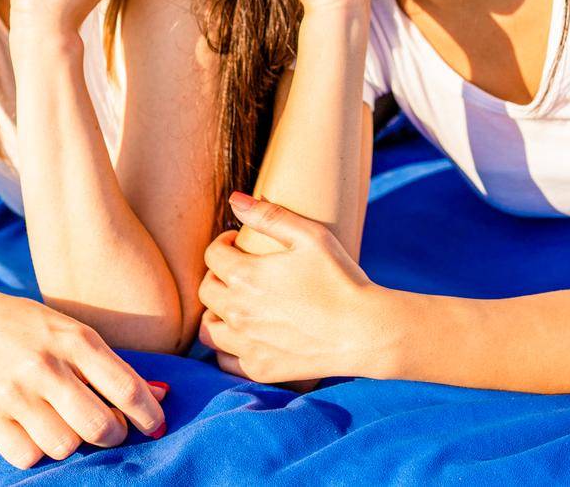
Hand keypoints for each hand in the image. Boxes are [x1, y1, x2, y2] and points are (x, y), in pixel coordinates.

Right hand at [0, 288, 168, 468]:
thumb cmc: (33, 330)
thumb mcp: (75, 334)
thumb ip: (113, 367)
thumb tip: (161, 395)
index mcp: (76, 340)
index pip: (125, 387)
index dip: (149, 414)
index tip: (157, 427)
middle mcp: (46, 366)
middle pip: (99, 426)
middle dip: (115, 435)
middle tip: (111, 430)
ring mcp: (14, 393)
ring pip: (64, 446)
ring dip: (74, 443)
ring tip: (67, 425)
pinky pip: (28, 456)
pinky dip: (38, 451)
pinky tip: (36, 431)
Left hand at [196, 193, 385, 384]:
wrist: (363, 331)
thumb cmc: (340, 279)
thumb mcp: (311, 236)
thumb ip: (270, 215)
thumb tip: (235, 199)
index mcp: (245, 276)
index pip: (212, 255)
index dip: (223, 243)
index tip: (238, 242)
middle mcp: (237, 312)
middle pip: (206, 290)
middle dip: (218, 274)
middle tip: (239, 270)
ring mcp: (246, 344)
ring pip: (208, 328)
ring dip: (217, 312)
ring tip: (238, 304)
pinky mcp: (260, 368)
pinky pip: (225, 359)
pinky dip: (229, 346)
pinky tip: (247, 335)